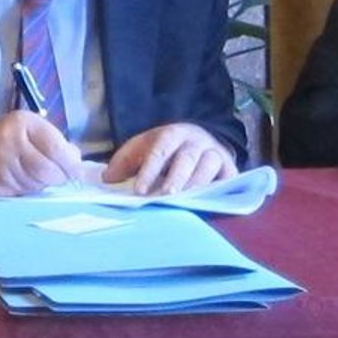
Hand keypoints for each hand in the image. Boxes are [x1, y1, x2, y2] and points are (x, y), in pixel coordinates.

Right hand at [0, 113, 83, 195]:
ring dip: (42, 186)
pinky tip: (20, 183)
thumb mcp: (24, 127)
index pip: (58, 149)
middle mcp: (11, 142)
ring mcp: (2, 166)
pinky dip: (27, 192)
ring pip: (38, 186)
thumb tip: (77, 160)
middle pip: (50, 172)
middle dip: (58, 179)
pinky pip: (24, 195)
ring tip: (33, 176)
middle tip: (55, 177)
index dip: (71, 165)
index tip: (76, 172)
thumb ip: (52, 140)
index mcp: (22, 123)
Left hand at [103, 123, 236, 196]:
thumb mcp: (143, 147)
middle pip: (186, 159)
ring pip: (208, 168)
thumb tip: (107, 179)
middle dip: (176, 178)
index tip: (139, 191)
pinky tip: (210, 203)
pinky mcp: (230, 169)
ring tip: (186, 202)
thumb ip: (124, 161)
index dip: (149, 171)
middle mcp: (195, 142)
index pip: (159, 152)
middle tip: (165, 196)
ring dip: (196, 185)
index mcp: (171, 134)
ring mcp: (215, 154)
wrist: (201, 138)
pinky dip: (220, 190)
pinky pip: (227, 180)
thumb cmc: (166, 147)